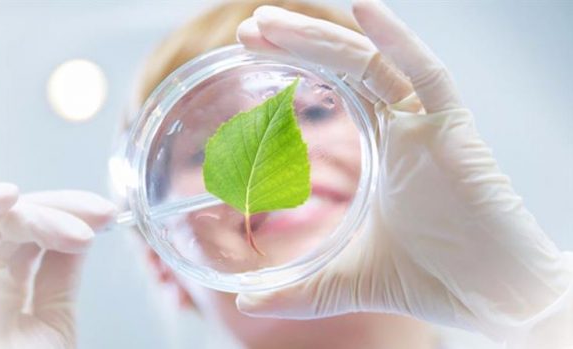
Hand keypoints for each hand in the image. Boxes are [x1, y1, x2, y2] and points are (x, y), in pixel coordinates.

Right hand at [0, 183, 115, 348]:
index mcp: (8, 294)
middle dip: (64, 209)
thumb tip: (80, 238)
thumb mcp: (51, 325)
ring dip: (36, 211)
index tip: (106, 216)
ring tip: (75, 227)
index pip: (39, 237)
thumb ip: (59, 279)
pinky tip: (8, 198)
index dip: (72, 217)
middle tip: (100, 216)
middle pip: (19, 220)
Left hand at [236, 0, 572, 345]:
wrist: (497, 298)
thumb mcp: (349, 279)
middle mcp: (403, 129)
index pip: (334, 94)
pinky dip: (398, 41)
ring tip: (270, 22)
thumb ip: (301, 290)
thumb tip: (248, 304)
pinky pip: (428, 75)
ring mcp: (428, 125)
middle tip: (249, 30)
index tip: (251, 60)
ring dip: (321, 39)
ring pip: (372, 65)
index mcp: (384, 151)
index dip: (295, 72)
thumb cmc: (434, 279)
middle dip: (297, 44)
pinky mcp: (456, 130)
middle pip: (345, 70)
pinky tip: (364, 10)